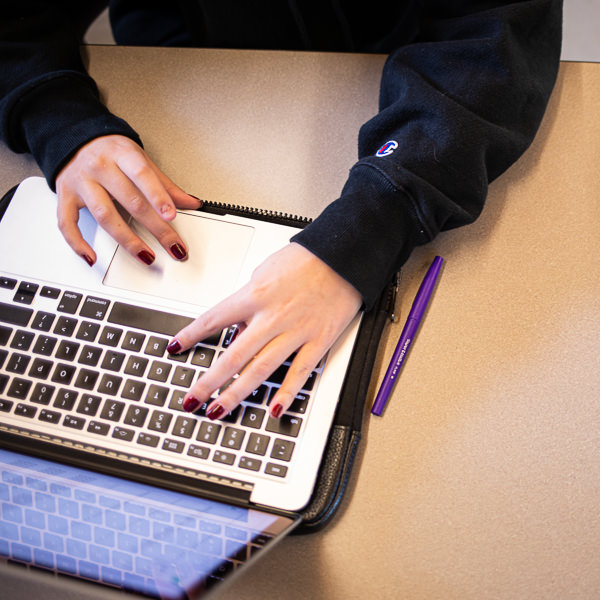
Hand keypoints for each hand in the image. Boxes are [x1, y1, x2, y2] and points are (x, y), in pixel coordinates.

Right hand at [55, 135, 200, 265]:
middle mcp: (100, 167)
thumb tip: (191, 203)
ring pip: (105, 216)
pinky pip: (67, 223)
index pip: (142, 176)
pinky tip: (92, 257)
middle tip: (173, 246)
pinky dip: (78, 243)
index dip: (158, 197)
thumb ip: (164, 184)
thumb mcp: (140, 160)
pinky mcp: (65, 196)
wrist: (73, 137)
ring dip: (127, 240)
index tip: (172, 216)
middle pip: (130, 201)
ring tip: (146, 256)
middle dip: (156, 228)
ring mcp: (81, 183)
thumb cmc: (111, 151)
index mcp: (122, 155)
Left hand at [167, 242, 362, 419]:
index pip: (213, 319)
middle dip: (208, 381)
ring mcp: (296, 332)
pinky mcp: (319, 341)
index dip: (190, 336)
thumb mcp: (264, 273)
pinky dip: (286, 393)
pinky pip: (300, 373)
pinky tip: (273, 410)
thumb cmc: (305, 260)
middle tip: (190, 399)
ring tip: (218, 410)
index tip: (174, 349)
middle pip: (233, 355)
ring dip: (237, 394)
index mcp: (254, 296)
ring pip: (261, 369)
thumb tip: (237, 330)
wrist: (344, 255)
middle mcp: (272, 316)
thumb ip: (248, 303)